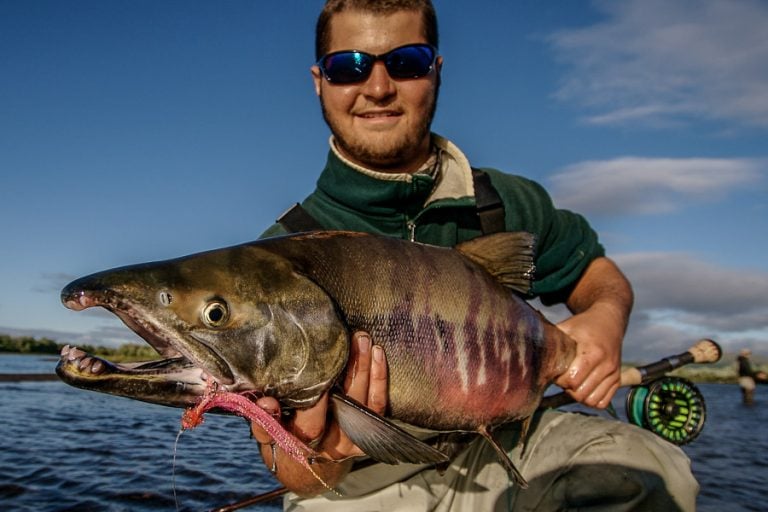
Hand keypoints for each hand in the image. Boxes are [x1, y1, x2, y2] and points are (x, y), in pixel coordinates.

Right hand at [249, 331, 388, 494]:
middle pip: (346, 408)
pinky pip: (378, 407)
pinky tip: (377, 355)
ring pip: (366, 404)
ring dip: (367, 369)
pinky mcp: (367, 434)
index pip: (311, 421)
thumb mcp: (268, 435)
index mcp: (303, 443)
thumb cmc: (283, 438)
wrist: (307, 462)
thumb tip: (265, 403)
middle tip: (352, 339)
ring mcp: (353, 440)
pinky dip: (380, 380)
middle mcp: (332, 444)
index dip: (316, 399)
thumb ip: (264, 422)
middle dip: (352, 372)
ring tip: (363, 339)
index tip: (319, 367)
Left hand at [552, 257, 631, 408]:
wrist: (609, 321)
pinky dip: (591, 399)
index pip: (572, 380)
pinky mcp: (617, 380)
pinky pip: (602, 402)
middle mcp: (606, 365)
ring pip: (591, 401)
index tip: (557, 371)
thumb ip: (551, 340)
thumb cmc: (583, 325)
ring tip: (573, 381)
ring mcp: (613, 374)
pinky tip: (584, 387)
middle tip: (563, 377)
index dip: (560, 379)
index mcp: (593, 352)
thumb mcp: (566, 327)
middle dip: (567, 388)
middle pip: (580, 393)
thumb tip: (528, 348)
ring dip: (578, 395)